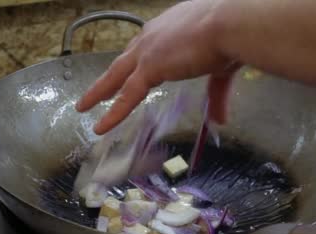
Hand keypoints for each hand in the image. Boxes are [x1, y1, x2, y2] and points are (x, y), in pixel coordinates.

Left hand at [76, 0, 238, 134]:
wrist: (230, 23)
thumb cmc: (230, 35)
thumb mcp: (220, 68)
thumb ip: (216, 95)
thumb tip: (219, 121)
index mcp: (170, 27)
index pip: (147, 47)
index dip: (137, 61)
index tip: (132, 69)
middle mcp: (154, 35)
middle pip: (125, 60)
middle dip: (111, 76)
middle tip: (97, 91)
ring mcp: (148, 51)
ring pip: (117, 75)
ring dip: (100, 91)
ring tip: (85, 105)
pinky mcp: (149, 67)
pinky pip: (126, 95)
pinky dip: (113, 112)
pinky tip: (101, 127)